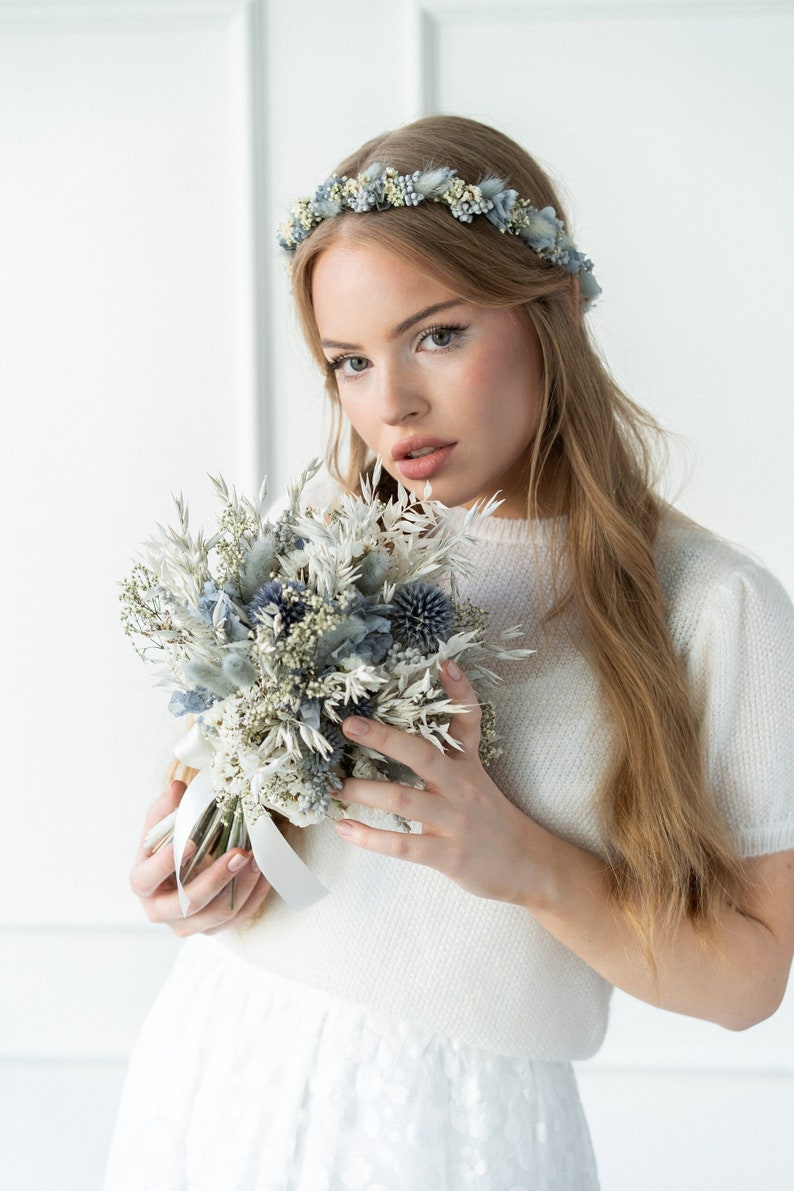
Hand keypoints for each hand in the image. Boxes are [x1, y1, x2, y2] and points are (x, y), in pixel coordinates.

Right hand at [130, 780, 271, 936]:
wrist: (180, 874)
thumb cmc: (168, 848)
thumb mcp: (163, 828)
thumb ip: (166, 809)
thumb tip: (176, 789)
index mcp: (143, 884)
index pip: (146, 879)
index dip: (165, 863)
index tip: (191, 843)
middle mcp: (161, 910)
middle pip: (188, 903)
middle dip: (216, 878)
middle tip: (239, 852)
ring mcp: (187, 924)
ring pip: (217, 915)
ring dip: (240, 887)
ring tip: (256, 860)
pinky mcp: (212, 928)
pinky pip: (237, 918)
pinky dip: (253, 896)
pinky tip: (264, 874)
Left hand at [335, 661, 540, 904]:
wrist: (526, 865)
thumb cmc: (490, 817)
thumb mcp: (475, 777)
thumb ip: (449, 751)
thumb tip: (410, 727)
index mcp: (467, 766)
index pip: (468, 722)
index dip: (459, 692)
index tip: (444, 664)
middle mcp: (461, 787)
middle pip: (423, 755)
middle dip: (385, 738)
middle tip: (350, 725)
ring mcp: (455, 821)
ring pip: (404, 800)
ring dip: (364, 791)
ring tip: (333, 786)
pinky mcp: (448, 854)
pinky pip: (404, 845)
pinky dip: (371, 838)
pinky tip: (344, 828)